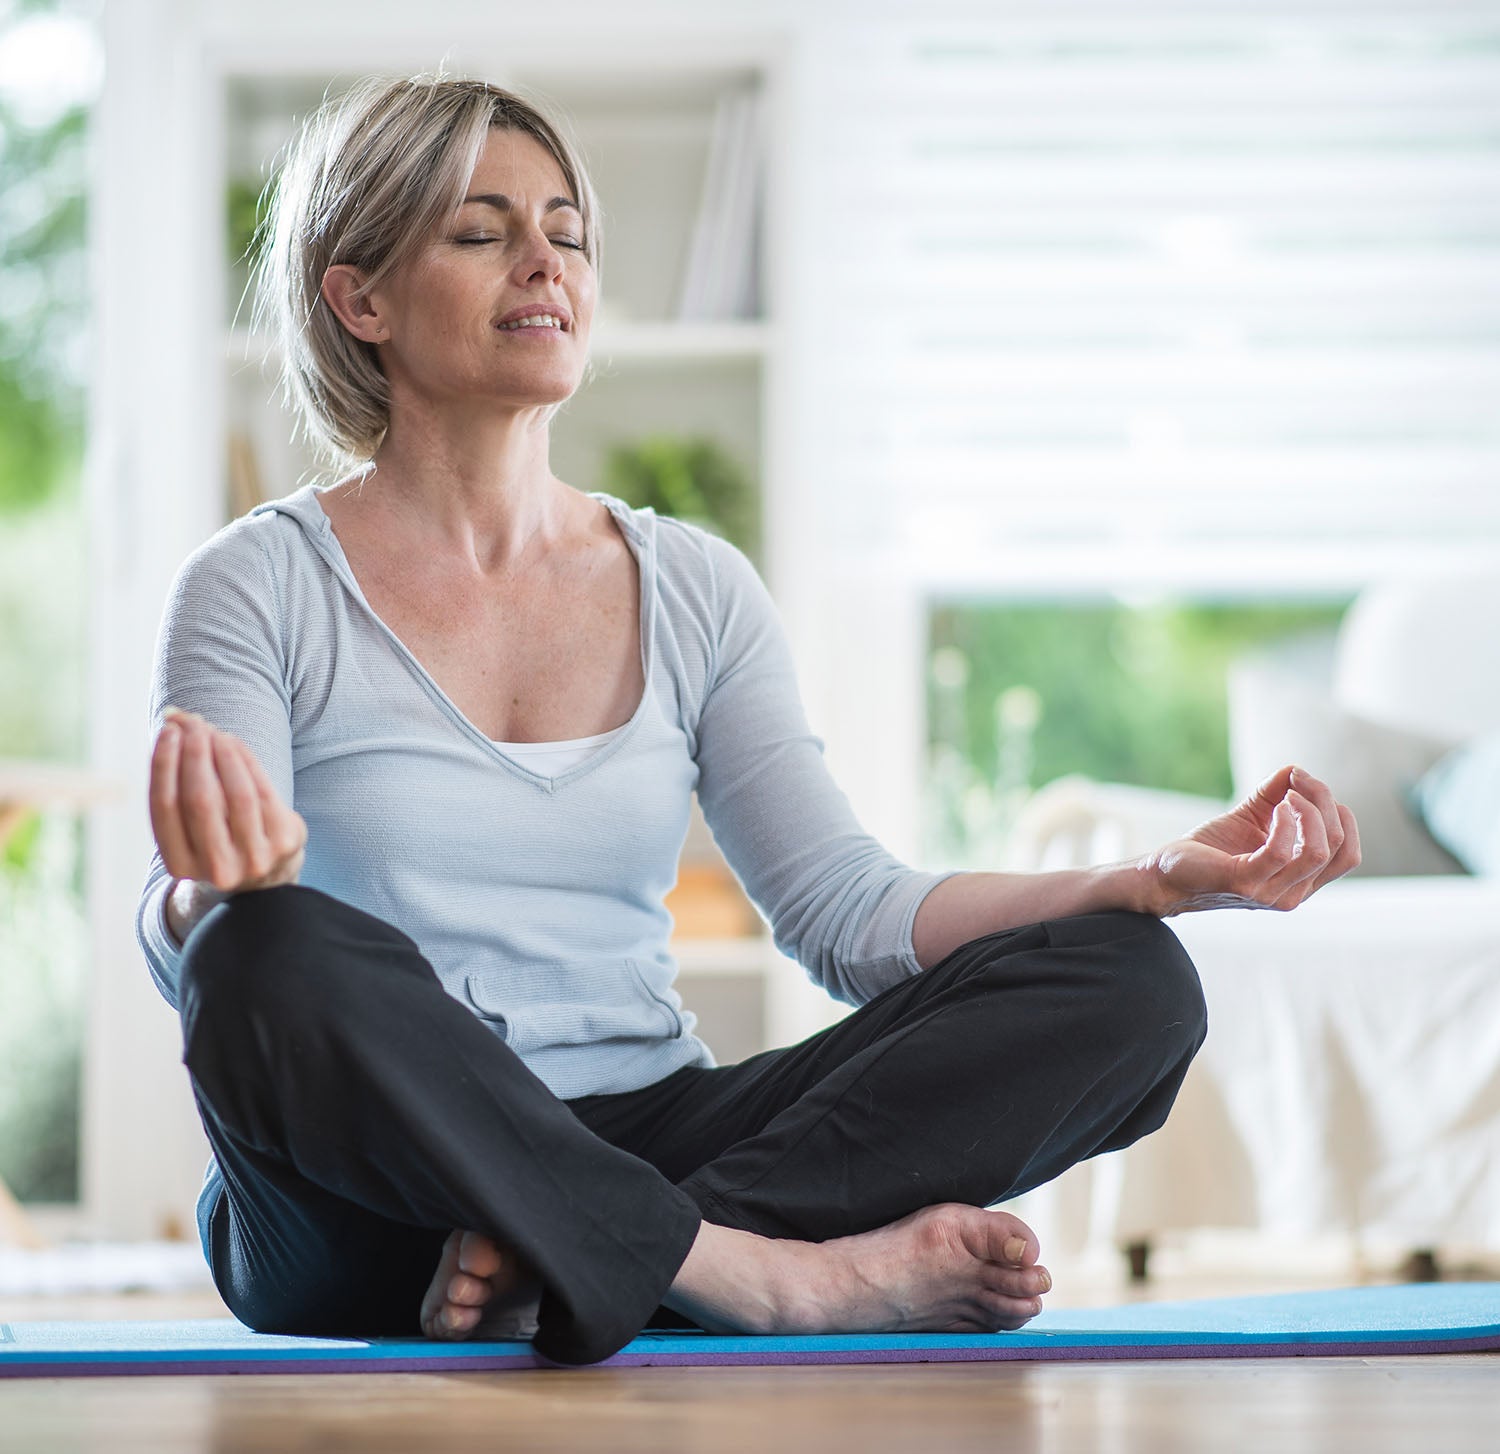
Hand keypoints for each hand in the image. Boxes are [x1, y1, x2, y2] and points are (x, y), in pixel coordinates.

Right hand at [149, 707, 305, 894]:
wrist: (265, 876)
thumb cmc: (216, 838)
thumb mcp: (189, 828)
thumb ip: (176, 786)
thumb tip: (174, 719)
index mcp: (180, 866)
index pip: (165, 807)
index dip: (165, 764)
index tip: (166, 730)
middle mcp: (217, 868)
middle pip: (200, 799)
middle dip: (195, 753)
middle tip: (191, 722)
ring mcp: (255, 858)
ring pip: (236, 793)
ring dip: (223, 753)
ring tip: (213, 730)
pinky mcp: (284, 843)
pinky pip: (263, 791)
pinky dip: (246, 761)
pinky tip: (233, 743)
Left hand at [1140, 765, 1359, 915]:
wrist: (1166, 873)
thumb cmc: (1210, 849)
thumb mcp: (1253, 816)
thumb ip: (1277, 794)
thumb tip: (1297, 770)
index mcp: (1302, 881)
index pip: (1348, 852)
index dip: (1340, 814)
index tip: (1309, 786)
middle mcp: (1294, 893)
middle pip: (1338, 846)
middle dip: (1326, 804)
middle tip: (1298, 781)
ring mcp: (1271, 893)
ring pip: (1318, 850)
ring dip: (1309, 811)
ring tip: (1286, 795)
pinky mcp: (1245, 882)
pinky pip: (1281, 852)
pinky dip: (1283, 822)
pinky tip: (1274, 807)